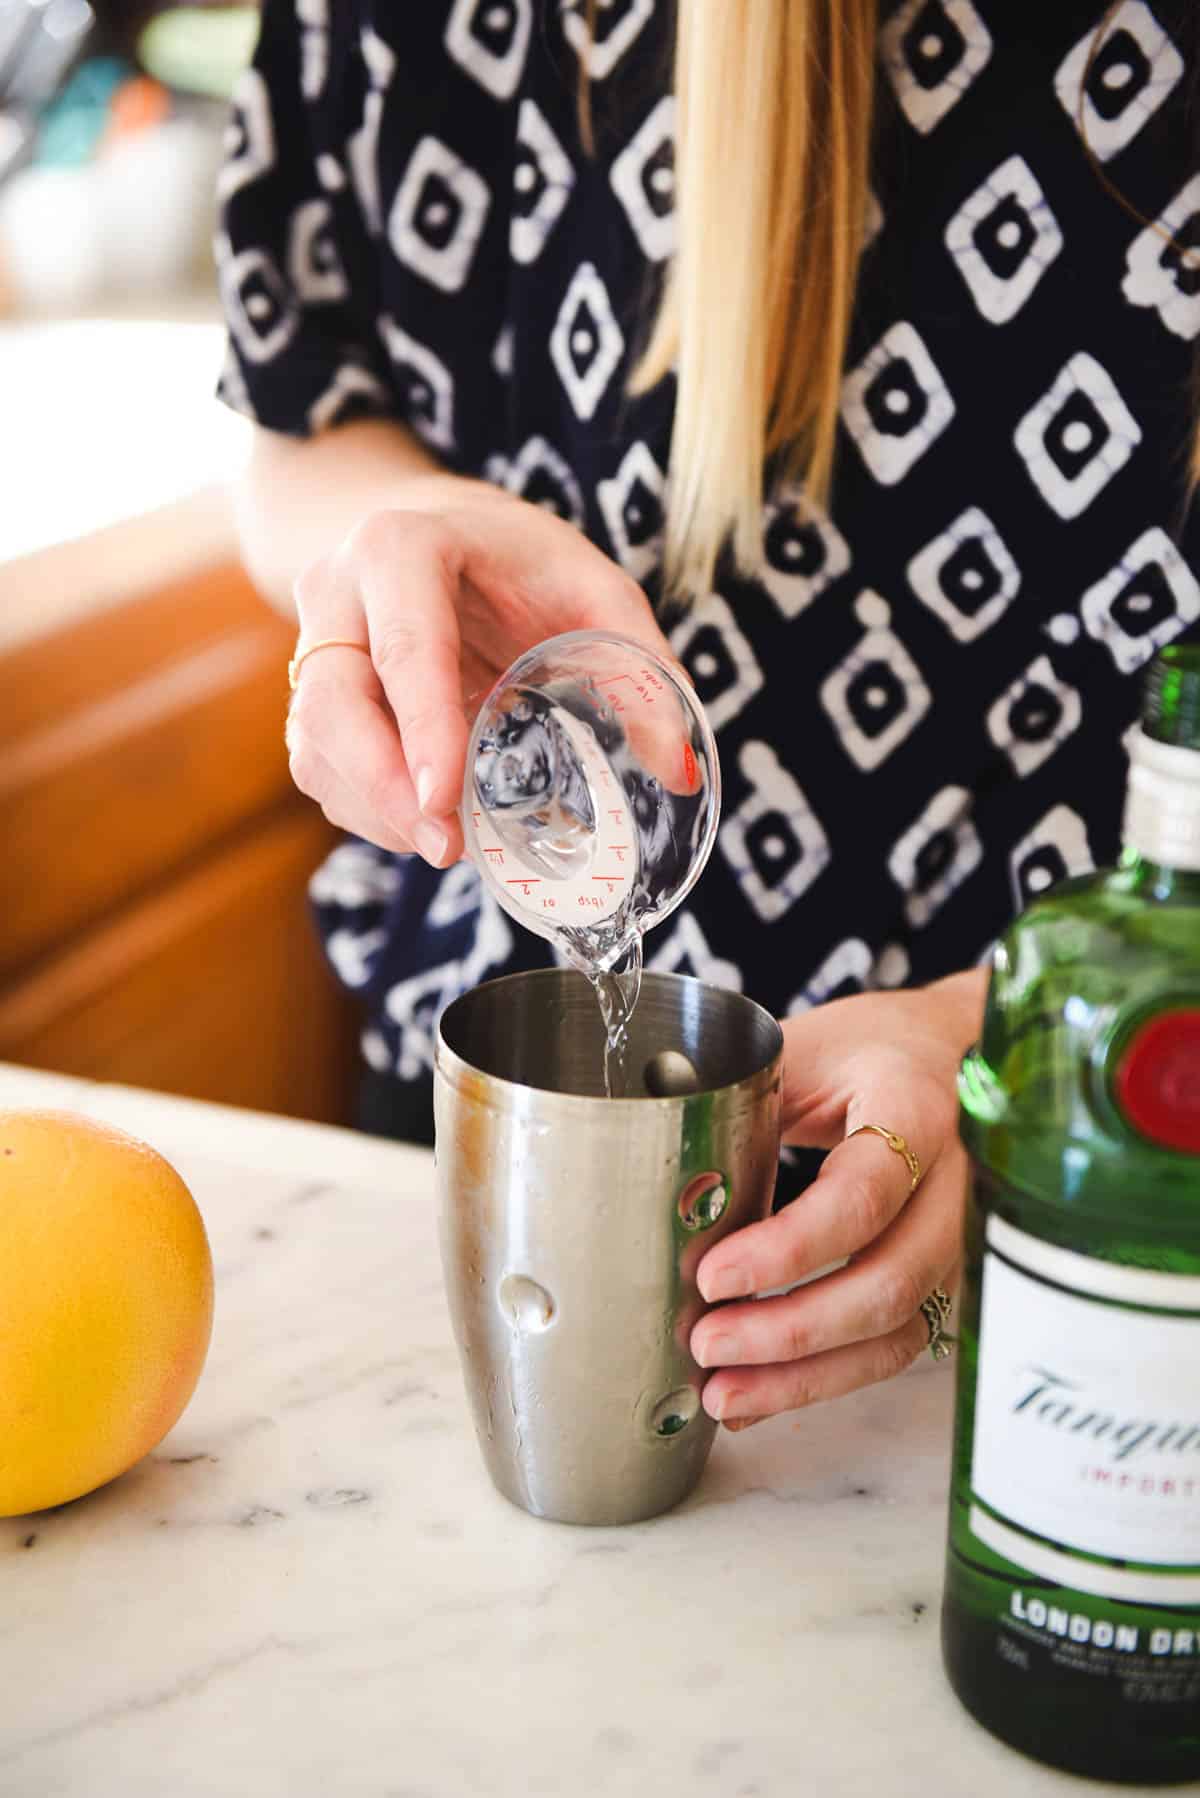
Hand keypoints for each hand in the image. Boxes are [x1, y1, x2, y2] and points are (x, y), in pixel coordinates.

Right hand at [284, 476, 672, 864]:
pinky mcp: (309, 695)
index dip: (421, 727)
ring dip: (376, 811)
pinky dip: (368, 811)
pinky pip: (318, 767)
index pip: (405, 645)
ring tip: (448, 845)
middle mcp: (337, 591)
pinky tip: (424, 823)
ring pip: (314, 745)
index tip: (444, 799)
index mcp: (402, 548)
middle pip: (331, 702)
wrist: (436, 529)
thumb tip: (680, 769)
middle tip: (448, 850)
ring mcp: (312, 644)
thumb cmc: (519, 561)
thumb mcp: (594, 589)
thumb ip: (640, 670)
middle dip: (384, 789)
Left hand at [690, 971, 984, 1425]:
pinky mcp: (946, 1278)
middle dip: (790, 1330)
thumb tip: (658, 1177)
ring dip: (806, 1375)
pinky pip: (894, 1346)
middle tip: (706, 1342)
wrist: (951, 1053)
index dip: (787, 1248)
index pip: (862, 1195)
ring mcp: (959, 1239)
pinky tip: (760, 1394)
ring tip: (723, 1392)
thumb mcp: (802, 1048)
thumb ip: (741, 1106)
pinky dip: (826, 1380)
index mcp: (915, 1109)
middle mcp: (954, 1183)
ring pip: (896, 1331)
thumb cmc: (866, 1048)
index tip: (711, 1275)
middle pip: (888, 1282)